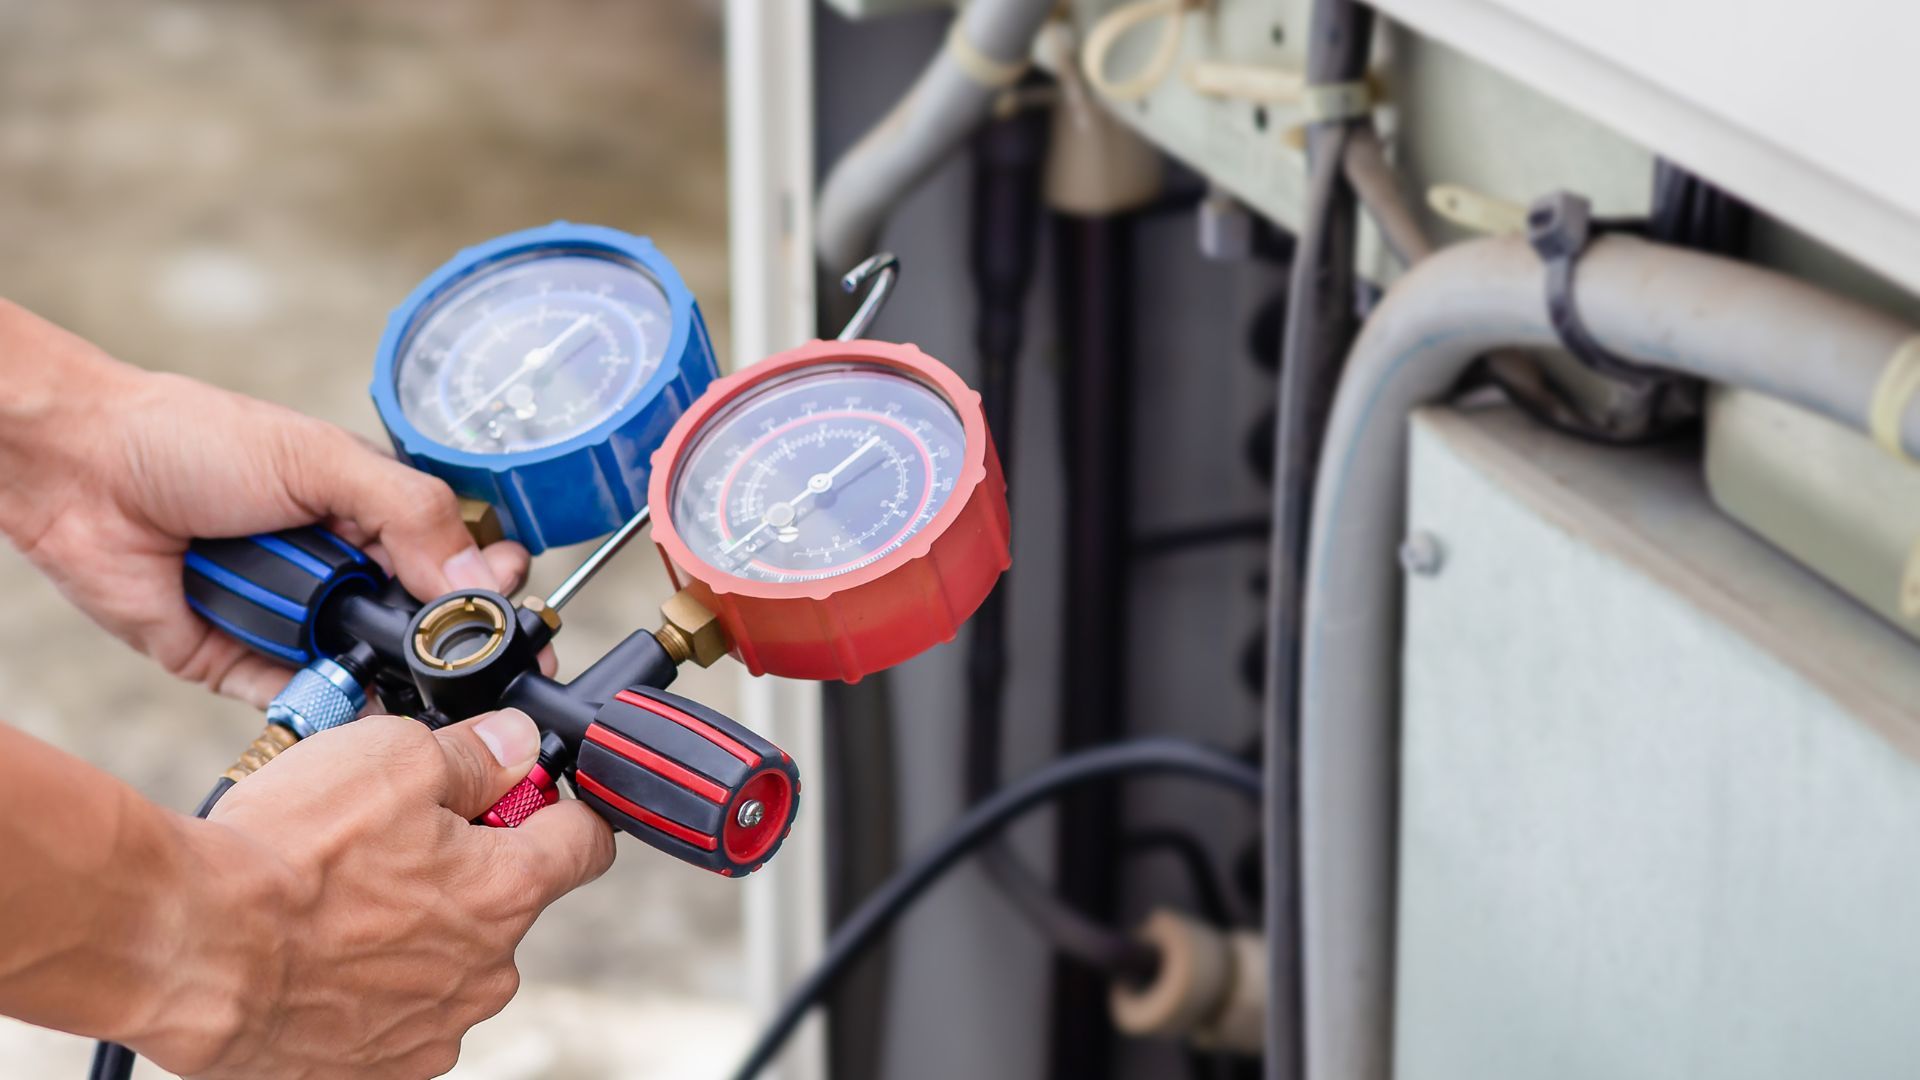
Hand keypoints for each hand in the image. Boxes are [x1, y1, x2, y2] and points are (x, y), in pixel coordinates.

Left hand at [0, 299, 529, 705]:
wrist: (79, 472)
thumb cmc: (192, 440)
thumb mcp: (321, 459)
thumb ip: (409, 513)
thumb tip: (483, 575)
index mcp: (373, 514)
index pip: (458, 560)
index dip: (491, 590)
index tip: (517, 614)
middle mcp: (342, 572)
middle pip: (423, 627)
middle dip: (451, 648)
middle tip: (478, 663)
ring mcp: (297, 622)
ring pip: (371, 671)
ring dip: (393, 681)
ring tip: (422, 689)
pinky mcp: (244, 665)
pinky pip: (304, 701)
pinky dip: (330, 708)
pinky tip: (360, 711)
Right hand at [134, 709, 613, 1078]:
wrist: (189, 947)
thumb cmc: (288, 854)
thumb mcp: (394, 756)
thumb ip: (475, 752)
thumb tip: (518, 744)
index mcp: (509, 891)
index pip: (586, 842)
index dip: (559, 806)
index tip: (525, 793)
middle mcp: (486, 971)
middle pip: (506, 900)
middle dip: (464, 865)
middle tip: (390, 838)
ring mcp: (432, 1028)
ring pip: (447, 959)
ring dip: (412, 927)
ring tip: (336, 897)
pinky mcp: (374, 1069)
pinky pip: (394, 1013)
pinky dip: (366, 983)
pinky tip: (316, 951)